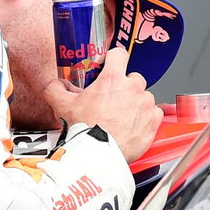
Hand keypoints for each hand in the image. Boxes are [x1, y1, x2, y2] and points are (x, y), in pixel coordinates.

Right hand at [42, 48, 162, 162]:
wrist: (98, 155)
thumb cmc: (85, 130)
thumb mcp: (62, 106)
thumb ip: (56, 89)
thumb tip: (55, 84)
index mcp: (112, 79)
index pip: (118, 54)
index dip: (113, 59)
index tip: (109, 67)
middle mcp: (133, 88)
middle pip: (133, 78)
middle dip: (124, 87)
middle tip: (112, 101)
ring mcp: (145, 104)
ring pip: (144, 96)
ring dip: (135, 103)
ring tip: (121, 117)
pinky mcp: (153, 121)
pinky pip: (154, 113)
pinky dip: (145, 118)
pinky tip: (132, 126)